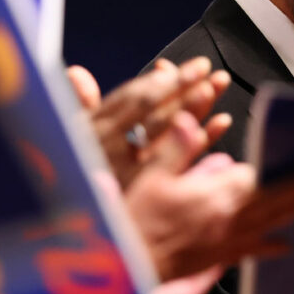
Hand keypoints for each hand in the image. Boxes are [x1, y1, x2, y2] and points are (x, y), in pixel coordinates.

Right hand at [67, 57, 230, 188]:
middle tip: (206, 70)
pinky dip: (206, 139)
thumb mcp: (70, 138)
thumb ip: (81, 105)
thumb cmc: (80, 175)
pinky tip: (223, 122)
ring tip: (215, 87)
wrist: (93, 228)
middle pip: (158, 114)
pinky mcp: (157, 189)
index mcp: (96, 133)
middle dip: (183, 88)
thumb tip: (76, 73)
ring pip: (173, 134)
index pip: (134, 99)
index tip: (178, 65)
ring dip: (196, 108)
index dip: (159, 80)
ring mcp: (138, 173)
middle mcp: (115, 153)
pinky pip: (187, 161)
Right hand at [126, 152, 293, 281]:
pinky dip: (272, 247)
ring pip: (271, 225)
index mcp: (215, 196)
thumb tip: (187, 120)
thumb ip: (176, 148)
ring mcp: (228, 241)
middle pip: (275, 202)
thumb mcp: (151, 176)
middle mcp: (229, 220)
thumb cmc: (137, 221)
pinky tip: (286, 246)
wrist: (131, 262)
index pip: (260, 178)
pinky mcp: (221, 257)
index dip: (283, 168)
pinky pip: (254, 251)